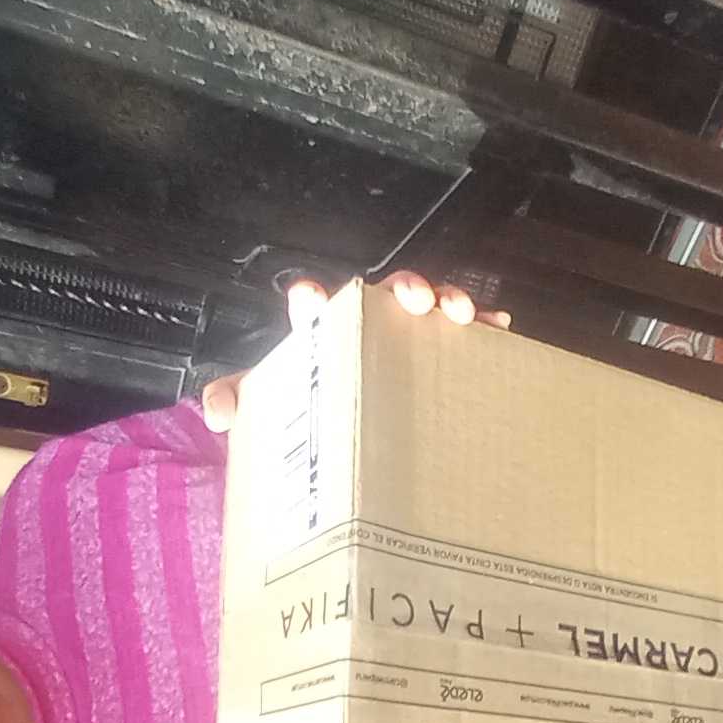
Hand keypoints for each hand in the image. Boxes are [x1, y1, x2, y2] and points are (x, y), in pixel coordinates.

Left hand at [201, 269, 510, 431]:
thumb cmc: (298, 406)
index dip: (312, 300)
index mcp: (320, 333)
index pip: (311, 307)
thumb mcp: (262, 406)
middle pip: (383, 292)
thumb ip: (236, 400)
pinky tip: (499, 329)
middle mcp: (366, 323)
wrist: (333, 436)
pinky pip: (463, 335)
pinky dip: (482, 329)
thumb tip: (223, 410)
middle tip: (414, 299)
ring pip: (429, 304)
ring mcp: (406, 334)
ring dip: (446, 299)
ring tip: (460, 313)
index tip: (314, 298)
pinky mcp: (437, 352)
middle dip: (402, 286)